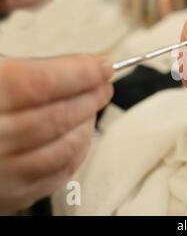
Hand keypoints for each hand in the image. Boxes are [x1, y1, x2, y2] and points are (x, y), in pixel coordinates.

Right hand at [0, 55, 112, 212]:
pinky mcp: (8, 194)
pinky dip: (77, 153)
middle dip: (91, 97)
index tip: (103, 66)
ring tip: (91, 109)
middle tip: (104, 86)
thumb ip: (27, 70)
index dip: (81, 74)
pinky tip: (79, 136)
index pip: (41, 83)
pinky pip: (57, 175)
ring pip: (63, 149)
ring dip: (87, 125)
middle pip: (57, 116)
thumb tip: (82, 66)